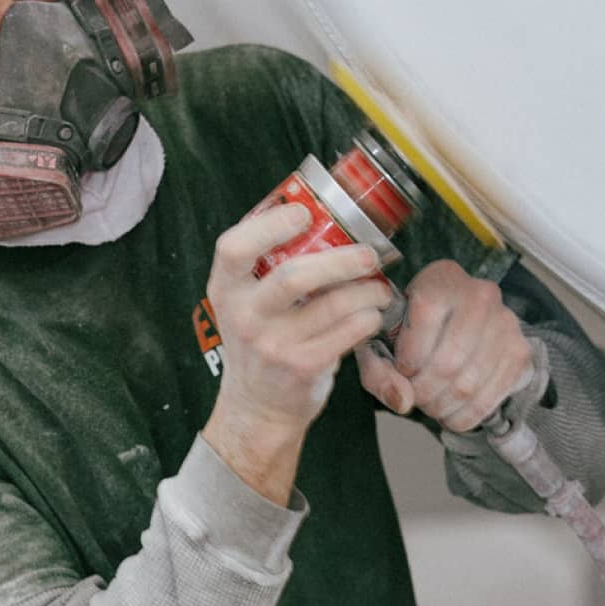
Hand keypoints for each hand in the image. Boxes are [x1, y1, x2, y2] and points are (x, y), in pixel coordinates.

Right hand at [202, 204, 391, 500]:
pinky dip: (367, 317)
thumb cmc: (260, 339)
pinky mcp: (303, 366)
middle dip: (341, 259)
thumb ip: (264, 260)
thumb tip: (303, 200)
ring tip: (379, 284)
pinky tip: (372, 311)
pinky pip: (347, 333)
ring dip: (366, 289)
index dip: (271, 225)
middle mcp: (245, 316)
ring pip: (332, 305)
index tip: (305, 213)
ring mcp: (274, 345)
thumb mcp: (245, 300)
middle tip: (369, 252)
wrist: (257, 406)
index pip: (233, 247)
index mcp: (226, 289)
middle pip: (294, 277)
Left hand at [355, 260, 531, 433]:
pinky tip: (451, 414)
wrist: (453, 318)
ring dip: (442, 406)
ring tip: (430, 405)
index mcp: (441, 280)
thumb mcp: (381, 340)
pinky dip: (465, 416)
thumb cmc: (412, 328)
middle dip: (424, 391)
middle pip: (448, 362)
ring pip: (468, 384)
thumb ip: (378, 371)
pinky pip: (491, 397)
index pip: (425, 322)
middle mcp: (479, 295)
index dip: (407, 359)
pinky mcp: (519, 351)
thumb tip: (402, 401)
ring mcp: (505, 323)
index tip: (402, 370)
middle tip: (415, 396)